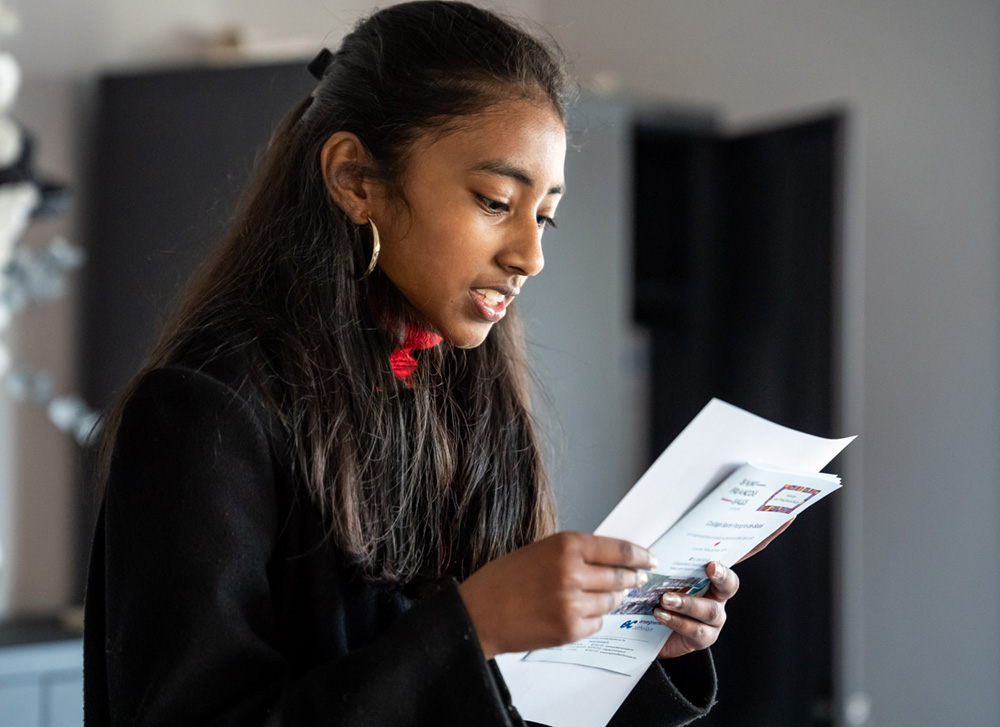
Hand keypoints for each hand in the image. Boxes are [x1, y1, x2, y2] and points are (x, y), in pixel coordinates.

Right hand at [458, 532, 655, 659]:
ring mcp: (573, 603)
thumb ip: (573, 553)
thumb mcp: (539, 551)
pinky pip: (597, 623)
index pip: (618, 549)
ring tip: (594, 597)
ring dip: (610, 599)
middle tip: (636, 579)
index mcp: (565, 545)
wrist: (478, 613)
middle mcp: (572, 572)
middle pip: (620, 576)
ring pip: (611, 602)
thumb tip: (608, 558)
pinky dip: (592, 619)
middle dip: (631, 579)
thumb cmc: (502, 580)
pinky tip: (575, 614)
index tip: (649, 559)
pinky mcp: (570, 629)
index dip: (639, 555)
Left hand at [653, 517, 793, 658]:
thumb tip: (657, 529)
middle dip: (723, 575)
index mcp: (712, 570)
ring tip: (666, 598)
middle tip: (710, 567)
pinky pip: (696, 630)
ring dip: (688, 603)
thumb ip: (666, 552)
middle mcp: (719, 593)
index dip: (765, 537)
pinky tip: (660, 614)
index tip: (786, 518)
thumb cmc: (654, 589)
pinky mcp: (703, 638)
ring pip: (711, 610)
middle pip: (730, 583)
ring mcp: (714, 617)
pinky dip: (677, 621)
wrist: (645, 629)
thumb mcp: (660, 568)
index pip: (741, 550)